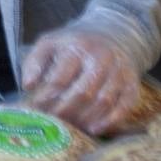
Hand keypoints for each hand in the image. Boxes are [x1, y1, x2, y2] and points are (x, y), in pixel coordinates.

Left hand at [21, 29, 138, 135]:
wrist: (114, 31)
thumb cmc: (75, 42)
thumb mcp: (51, 42)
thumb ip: (34, 61)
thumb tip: (28, 86)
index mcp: (77, 47)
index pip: (59, 79)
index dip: (45, 99)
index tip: (35, 110)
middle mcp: (101, 57)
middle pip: (82, 93)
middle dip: (64, 112)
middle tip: (52, 123)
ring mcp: (118, 70)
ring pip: (103, 101)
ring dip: (84, 119)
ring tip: (70, 128)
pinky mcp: (132, 82)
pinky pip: (125, 105)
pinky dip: (111, 121)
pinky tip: (94, 129)